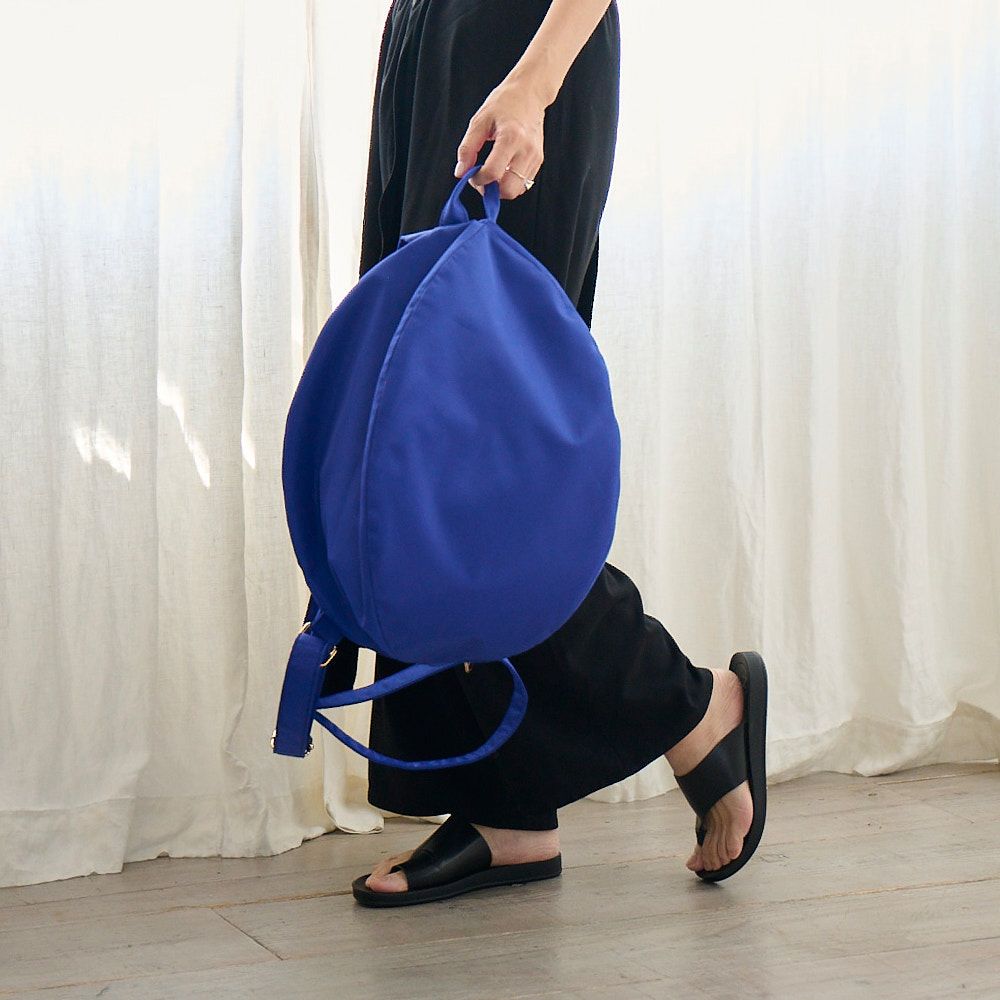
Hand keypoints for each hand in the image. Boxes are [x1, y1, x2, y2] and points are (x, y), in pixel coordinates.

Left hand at [454, 76, 545, 200]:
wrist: (530, 93)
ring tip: (491, 174)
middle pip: (508, 189)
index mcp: (511, 138)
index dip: (478, 180)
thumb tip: (460, 172)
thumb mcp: (479, 120)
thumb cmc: (505, 102)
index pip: (493, 173)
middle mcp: (526, 150)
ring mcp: (535, 157)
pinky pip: (523, 184)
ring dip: (501, 189)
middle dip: (491, 190)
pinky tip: (502, 169)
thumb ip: (468, 148)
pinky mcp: (538, 161)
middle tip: (482, 179)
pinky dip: (510, 182)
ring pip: (517, 190)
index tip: (471, 174)